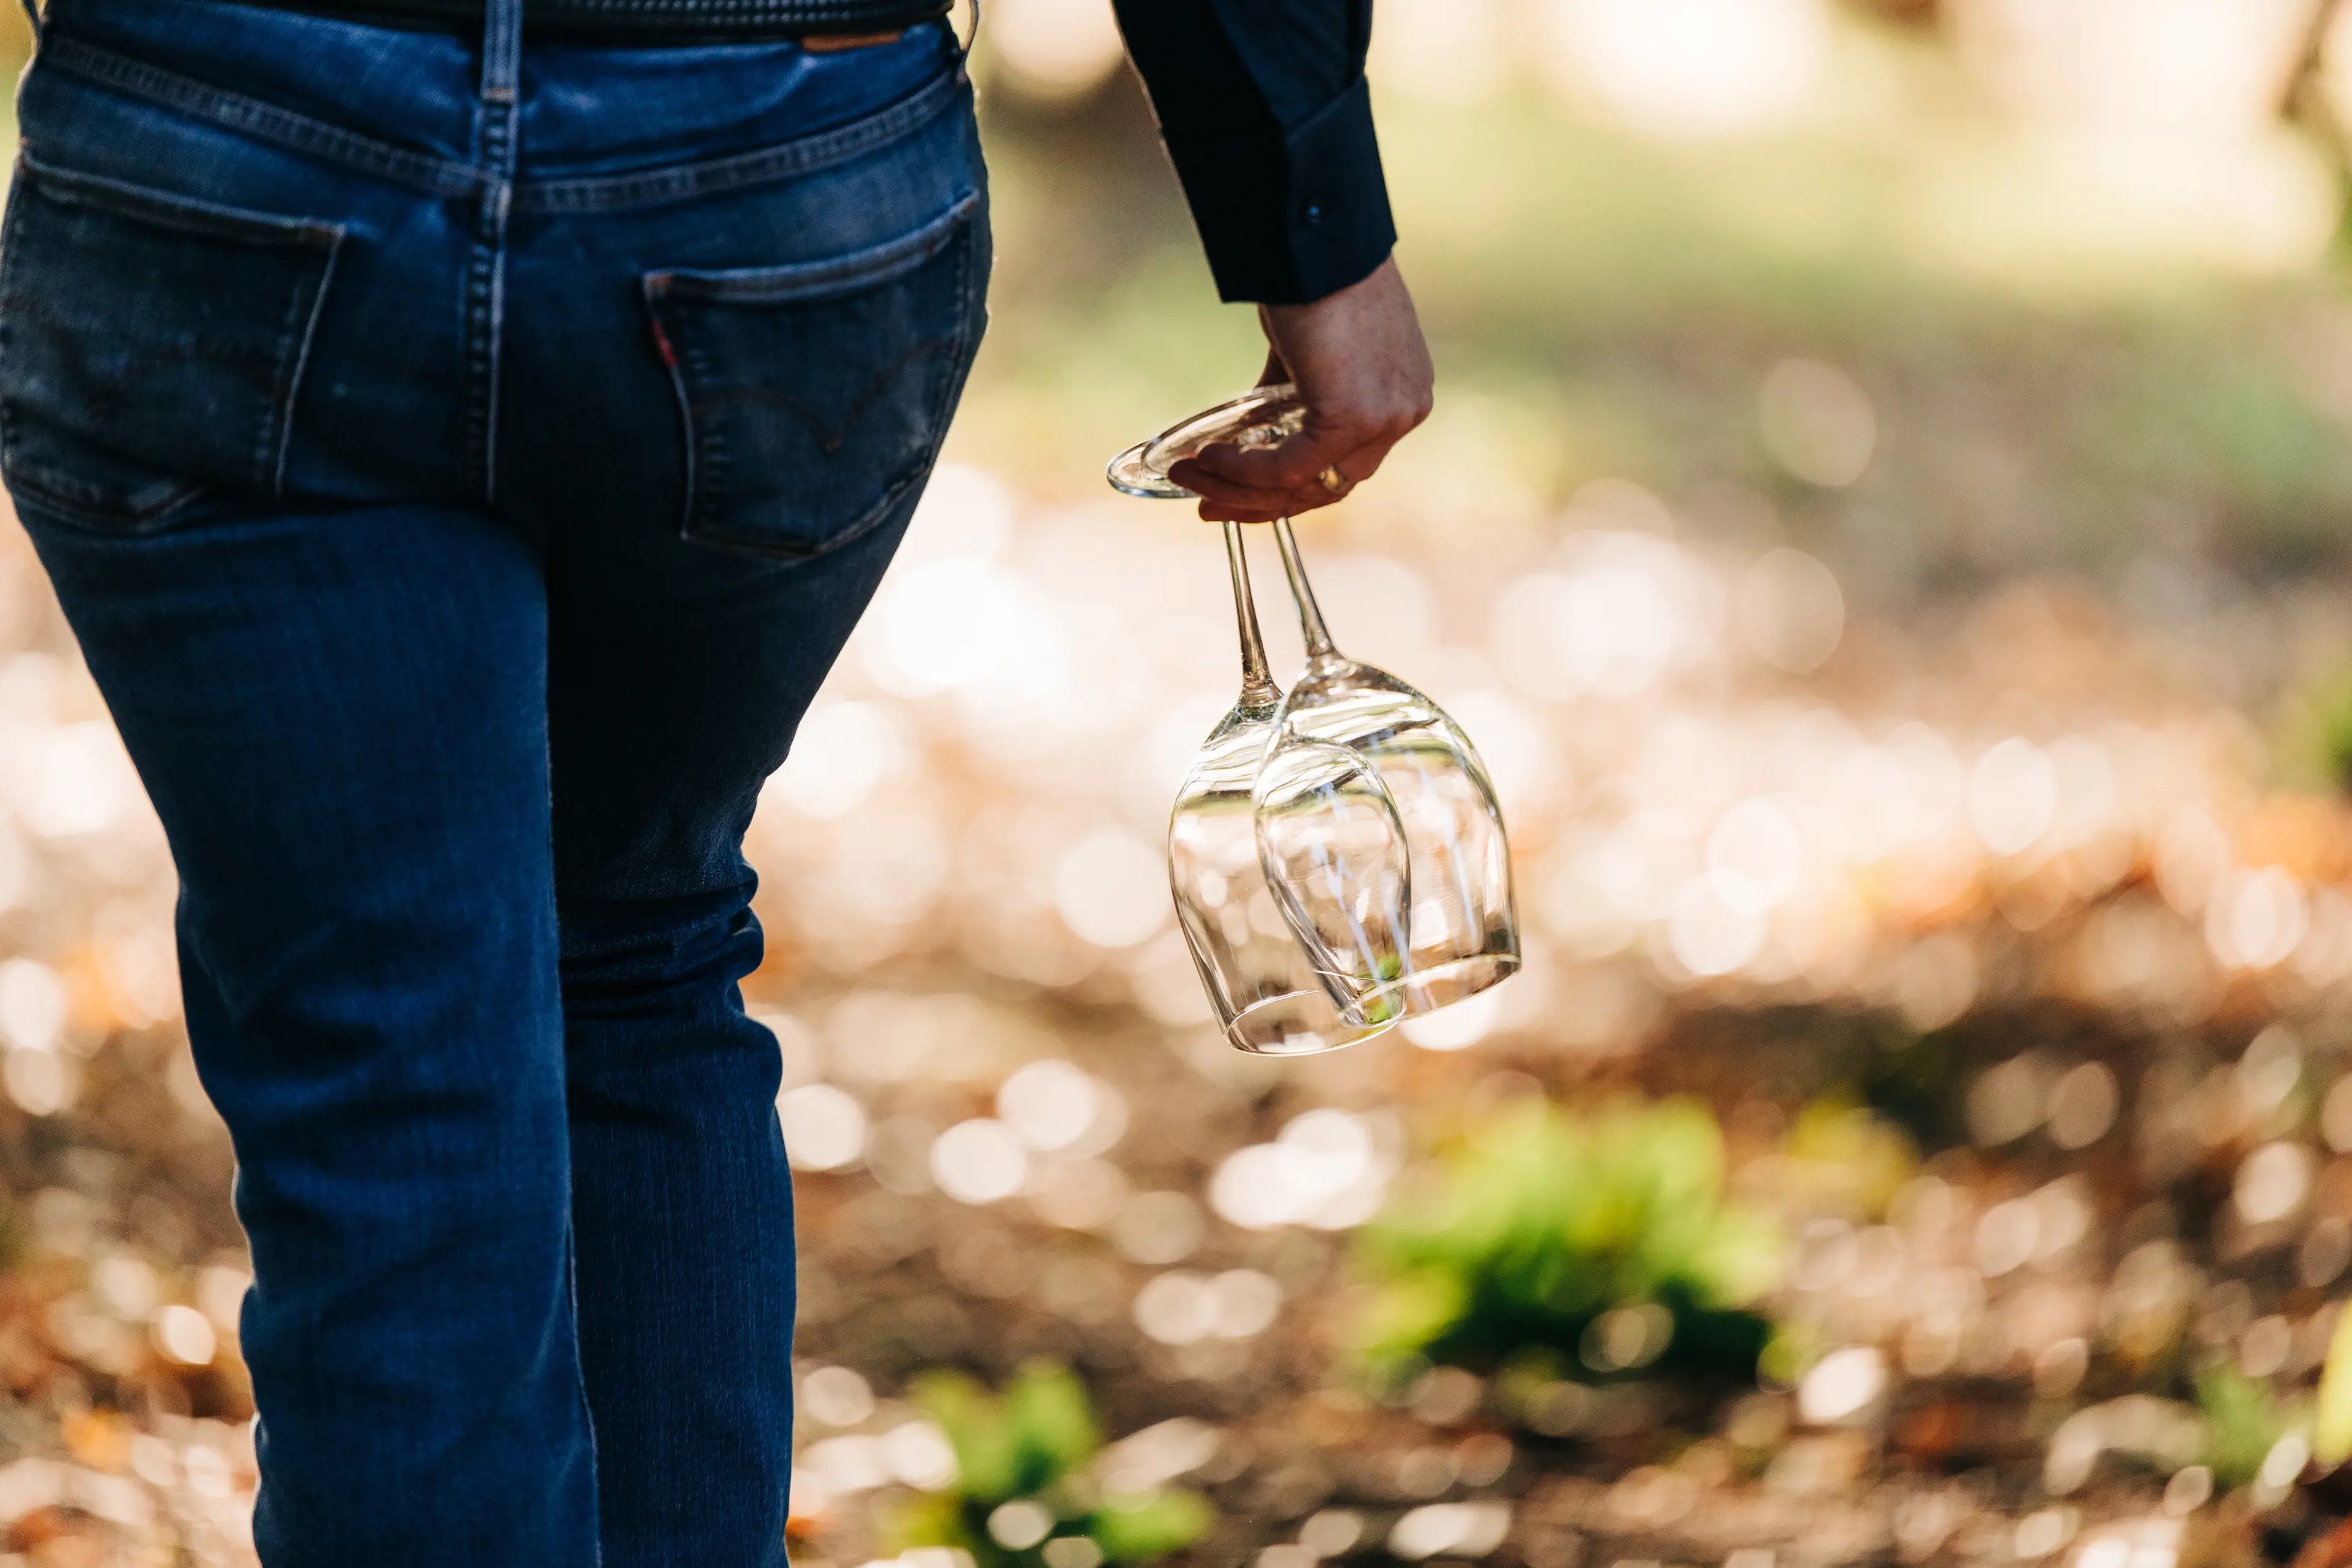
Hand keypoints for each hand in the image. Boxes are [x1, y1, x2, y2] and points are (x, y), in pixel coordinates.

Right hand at [1167, 255, 1434, 523]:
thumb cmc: (1308, 275)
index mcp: (1403, 394)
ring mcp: (1386, 419)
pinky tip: (1207, 459)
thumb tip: (1253, 430)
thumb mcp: (1306, 348)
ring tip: (1189, 477)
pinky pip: (1287, 468)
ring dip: (1238, 487)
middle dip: (1259, 501)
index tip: (1232, 490)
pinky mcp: (1353, 418)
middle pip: (1329, 487)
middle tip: (1206, 503)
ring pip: (1306, 485)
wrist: (1313, 239)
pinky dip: (1242, 469)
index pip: (1346, 466)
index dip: (1287, 488)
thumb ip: (1293, 393)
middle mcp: (1406, 412)